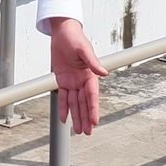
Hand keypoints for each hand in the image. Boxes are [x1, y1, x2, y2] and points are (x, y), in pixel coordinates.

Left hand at [46, 18, 107, 134]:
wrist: (62, 33)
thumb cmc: (75, 38)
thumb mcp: (84, 49)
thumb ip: (93, 62)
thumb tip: (103, 73)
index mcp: (90, 75)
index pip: (92, 96)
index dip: (93, 109)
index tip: (95, 121)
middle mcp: (82, 80)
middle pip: (84, 103)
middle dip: (85, 118)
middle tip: (87, 132)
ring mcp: (72, 82)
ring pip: (74, 103)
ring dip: (76, 116)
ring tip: (78, 130)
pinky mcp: (63, 80)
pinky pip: (63, 97)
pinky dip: (64, 108)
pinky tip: (65, 118)